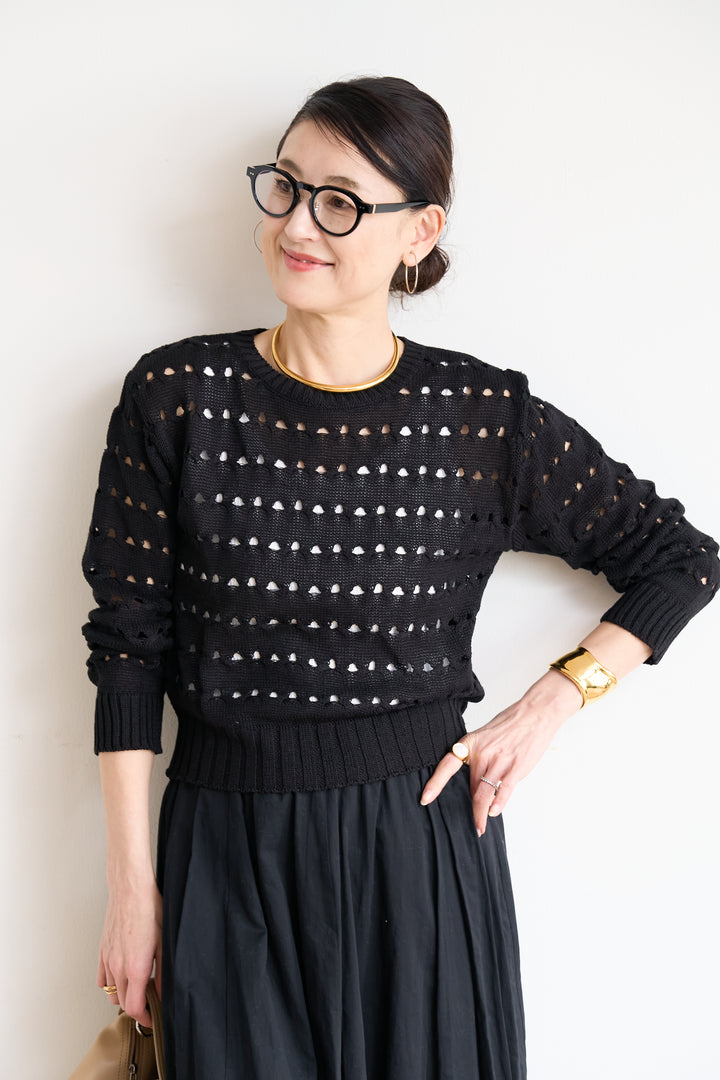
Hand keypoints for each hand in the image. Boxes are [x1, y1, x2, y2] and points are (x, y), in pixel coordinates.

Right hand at [96, 873, 162, 1027]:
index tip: (153, 1018)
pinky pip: (102, 978)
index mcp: (135, 968)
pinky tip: (122, 976)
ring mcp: (107, 960)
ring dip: (123, 996)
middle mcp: (118, 967)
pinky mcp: (102, 952)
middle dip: (137, 1008)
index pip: (135, 1007)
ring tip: (137, 989)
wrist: (130, 890)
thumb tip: (163, 990)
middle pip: (123, 1003)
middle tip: (150, 1003)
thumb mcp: (164, 942)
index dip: (145, 1018)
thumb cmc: (149, 909)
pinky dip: (111, 984)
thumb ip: (163, 971)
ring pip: (111, 992)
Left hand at [419, 669, 582, 833]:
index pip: (447, 765)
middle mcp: (482, 753)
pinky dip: (498, 804)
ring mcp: (499, 761)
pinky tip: (493, 812)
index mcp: (471, 744)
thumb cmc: (511, 724)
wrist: (535, 714)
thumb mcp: (485, 736)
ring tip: (479, 827)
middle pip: (470, 786)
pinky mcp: (516, 768)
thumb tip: (474, 779)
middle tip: (470, 821)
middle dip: (470, 805)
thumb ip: (478, 757)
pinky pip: (503, 791)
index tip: (425, 799)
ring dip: (481, 813)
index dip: (435, 783)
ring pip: (484, 794)